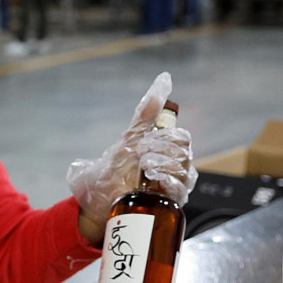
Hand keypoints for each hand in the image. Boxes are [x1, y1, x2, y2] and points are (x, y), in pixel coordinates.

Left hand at [66, 72, 195, 244]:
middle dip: (161, 150)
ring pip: (184, 169)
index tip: (144, 141)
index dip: (164, 136)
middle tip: (141, 156)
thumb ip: (146, 113)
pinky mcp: (169, 202)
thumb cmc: (114, 169)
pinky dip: (168, 181)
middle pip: (184, 152)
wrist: (98, 199)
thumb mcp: (129, 138)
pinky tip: (155, 180)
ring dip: (162, 165)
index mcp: (166, 150)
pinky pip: (181, 189)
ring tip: (144, 169)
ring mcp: (174, 185)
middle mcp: (174, 167)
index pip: (181, 136)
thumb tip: (163, 79)